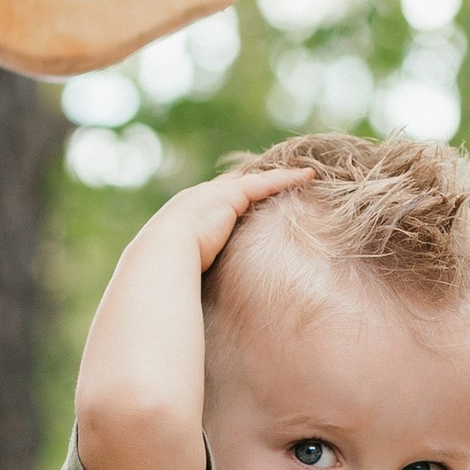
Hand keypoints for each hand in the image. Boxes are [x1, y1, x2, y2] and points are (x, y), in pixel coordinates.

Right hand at [169, 163, 316, 276]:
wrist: (162, 254)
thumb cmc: (164, 270)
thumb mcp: (176, 267)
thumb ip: (186, 271)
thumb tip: (186, 295)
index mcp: (182, 212)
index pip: (210, 199)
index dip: (229, 197)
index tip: (243, 199)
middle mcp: (198, 196)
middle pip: (232, 183)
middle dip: (252, 181)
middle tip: (274, 180)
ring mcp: (214, 193)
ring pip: (253, 179)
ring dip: (277, 176)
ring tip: (301, 174)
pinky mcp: (231, 196)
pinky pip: (266, 183)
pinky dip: (287, 178)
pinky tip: (308, 176)